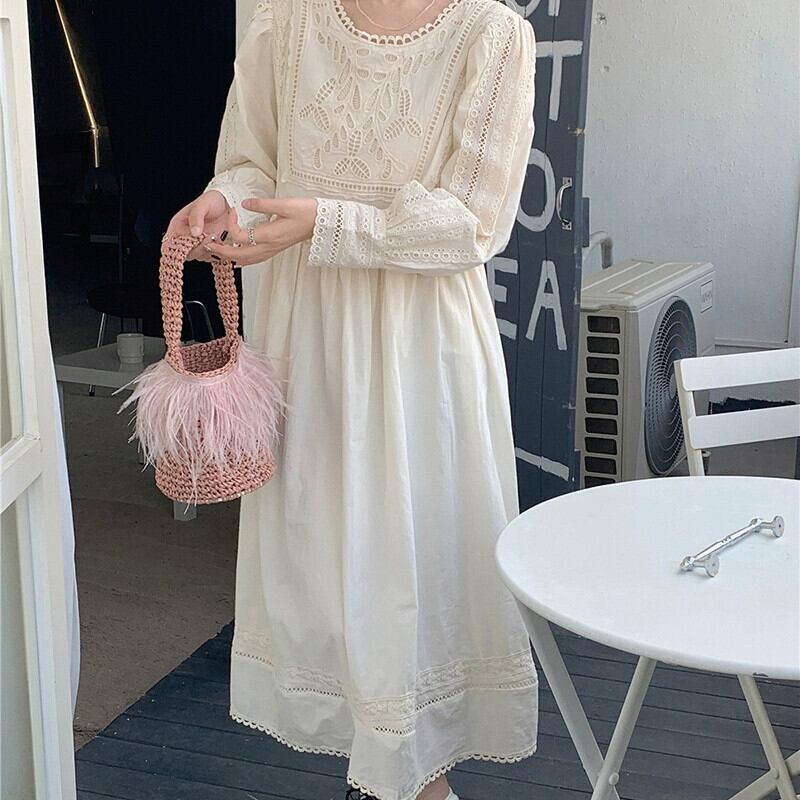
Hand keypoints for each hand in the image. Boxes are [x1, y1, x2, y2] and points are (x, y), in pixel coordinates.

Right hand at [165, 190, 230, 261]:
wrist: (228, 203)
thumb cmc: (212, 200)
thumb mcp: (202, 205)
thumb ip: (196, 217)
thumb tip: (194, 233)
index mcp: (178, 227)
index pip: (169, 245)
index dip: (174, 250)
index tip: (187, 246)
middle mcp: (186, 237)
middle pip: (185, 254)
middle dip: (197, 249)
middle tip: (208, 237)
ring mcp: (199, 244)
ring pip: (199, 256)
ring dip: (208, 250)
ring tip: (215, 235)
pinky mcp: (211, 248)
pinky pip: (211, 256)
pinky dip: (216, 252)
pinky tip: (220, 240)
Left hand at [203, 197, 317, 266]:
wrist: (322, 223)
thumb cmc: (307, 213)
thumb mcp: (284, 204)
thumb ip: (262, 204)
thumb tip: (245, 204)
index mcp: (269, 235)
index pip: (240, 236)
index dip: (231, 225)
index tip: (232, 211)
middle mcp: (269, 246)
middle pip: (239, 255)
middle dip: (221, 250)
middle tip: (207, 243)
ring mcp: (272, 250)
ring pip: (246, 260)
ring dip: (230, 257)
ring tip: (217, 250)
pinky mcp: (275, 250)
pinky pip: (255, 259)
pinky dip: (242, 259)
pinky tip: (237, 255)